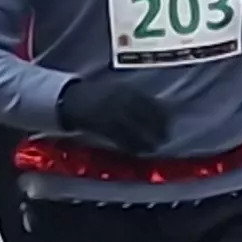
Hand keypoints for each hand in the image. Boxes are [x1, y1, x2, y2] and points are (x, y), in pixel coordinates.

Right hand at [56, 71, 173, 156]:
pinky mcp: (102, 126)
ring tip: (153, 147)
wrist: (72, 99)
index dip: (162, 116)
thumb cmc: (100, 96)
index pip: (151, 104)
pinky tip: (137, 150)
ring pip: (135, 131)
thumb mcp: (120, 91)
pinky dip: (131, 146)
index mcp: (127, 91)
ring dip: (146, 141)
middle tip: (164, 138)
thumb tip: (162, 113)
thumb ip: (138, 100)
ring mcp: (111, 113)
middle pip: (145, 118)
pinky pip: (121, 139)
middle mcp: (121, 101)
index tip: (169, 124)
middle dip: (157, 130)